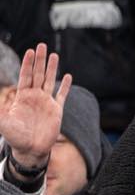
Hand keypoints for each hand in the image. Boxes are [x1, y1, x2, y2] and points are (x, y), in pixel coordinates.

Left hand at [0, 45, 69, 169]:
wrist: (30, 149)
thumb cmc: (14, 136)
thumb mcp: (2, 122)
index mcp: (22, 97)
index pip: (25, 76)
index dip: (27, 64)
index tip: (30, 51)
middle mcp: (34, 97)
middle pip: (38, 74)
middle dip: (40, 60)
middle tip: (42, 45)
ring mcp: (46, 103)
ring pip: (50, 81)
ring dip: (52, 68)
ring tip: (54, 55)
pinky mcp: (57, 111)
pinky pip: (62, 95)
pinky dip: (66, 86)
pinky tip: (68, 76)